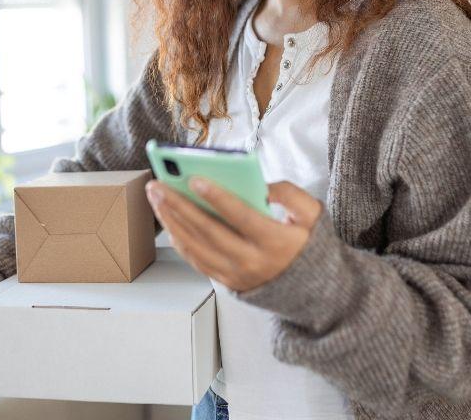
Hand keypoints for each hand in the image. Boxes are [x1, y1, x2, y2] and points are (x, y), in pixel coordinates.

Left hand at [145, 177, 323, 293]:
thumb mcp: (312, 214)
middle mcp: (252, 262)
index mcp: (275, 241)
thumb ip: (290, 194)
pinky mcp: (227, 283)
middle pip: (208, 231)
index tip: (194, 179)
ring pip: (195, 247)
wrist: (314, 291)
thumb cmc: (308, 242)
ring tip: (155, 197)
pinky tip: (168, 220)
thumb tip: (261, 185)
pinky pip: (196, 261)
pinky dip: (179, 241)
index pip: (241, 217)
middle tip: (157, 184)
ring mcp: (237, 276)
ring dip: (171, 221)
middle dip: (179, 205)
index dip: (217, 198)